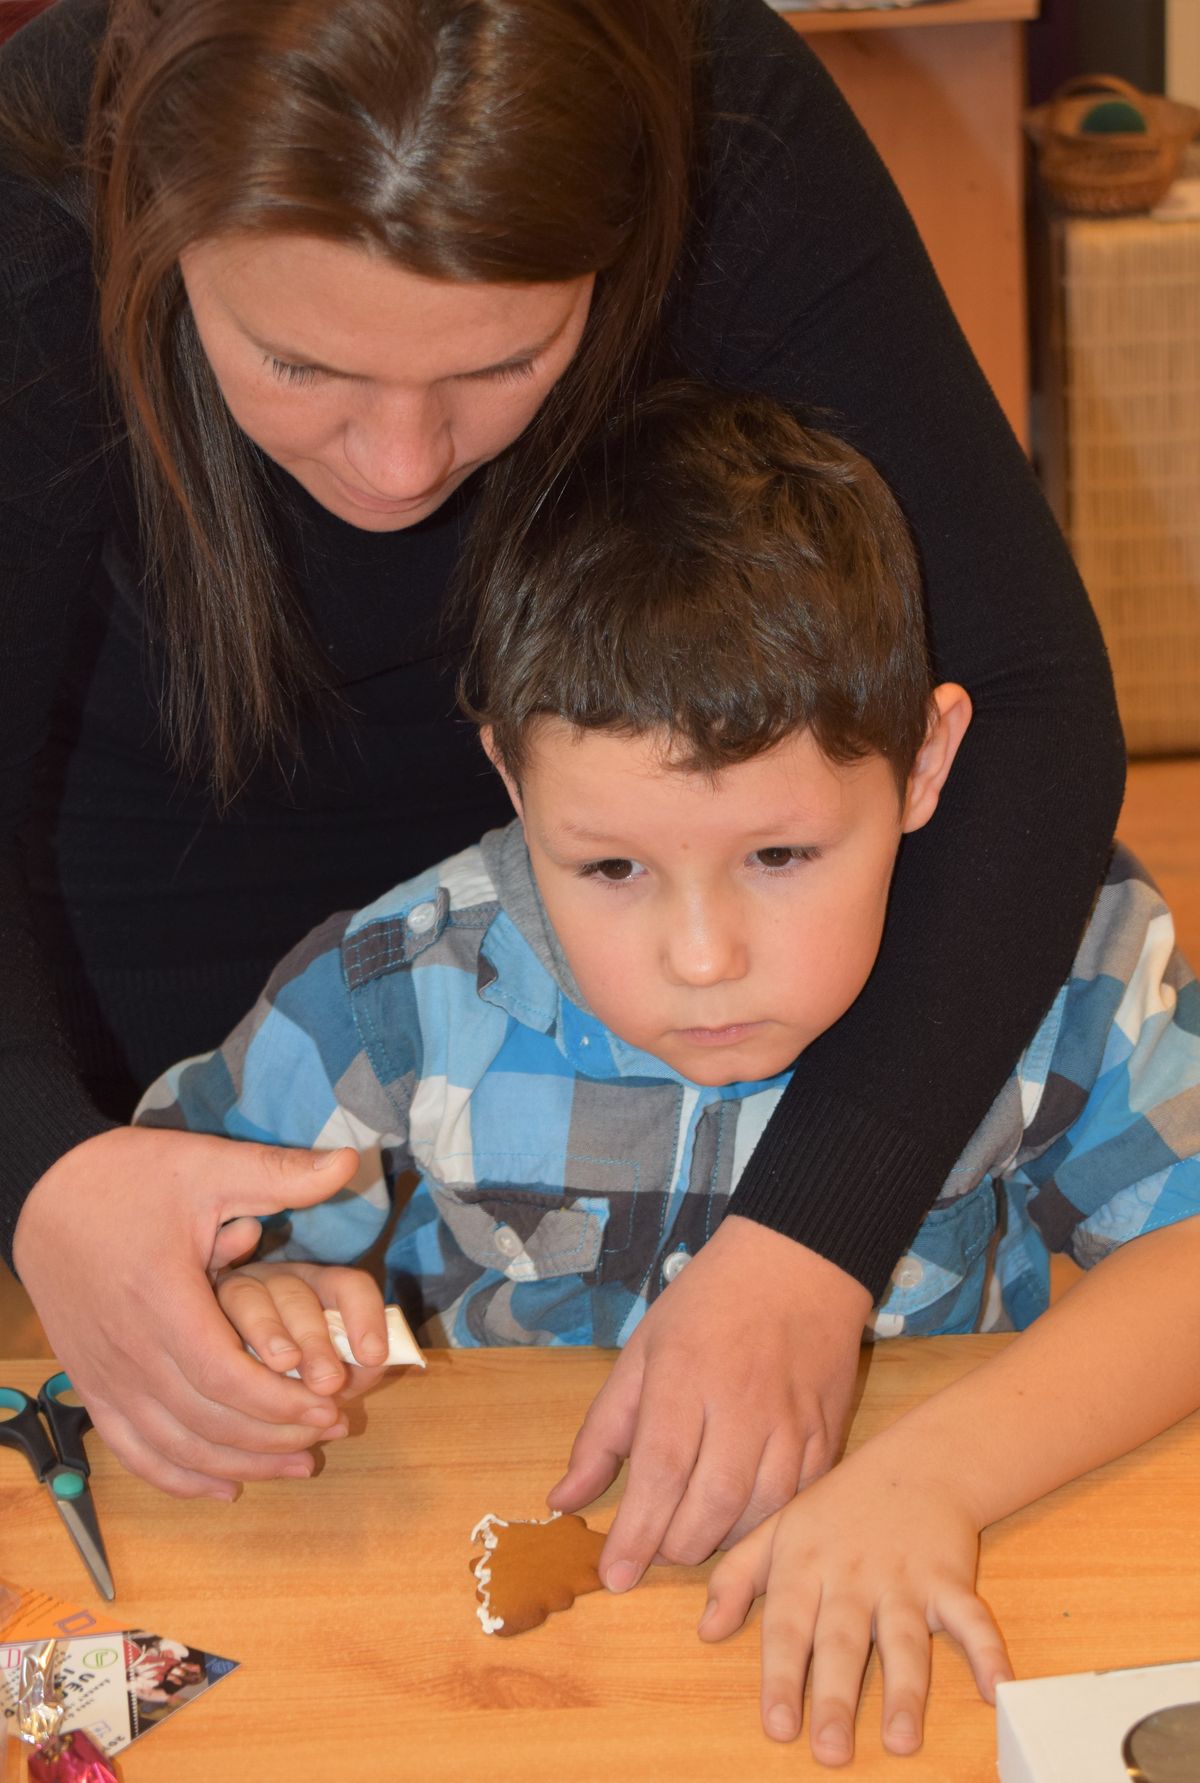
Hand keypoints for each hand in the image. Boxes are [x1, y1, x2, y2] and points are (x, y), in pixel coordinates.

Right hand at [12, 1126, 363, 1498]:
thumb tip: (349, 1161)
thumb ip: (278, 1174)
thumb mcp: (206, 1165)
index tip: (330, 1405)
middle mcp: (130, 1348)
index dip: (282, 1403)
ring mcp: (105, 1373)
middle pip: (208, 1420)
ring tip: (296, 1463)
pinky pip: (132, 1448)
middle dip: (276, 1435)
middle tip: (331, 1430)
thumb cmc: (129, 1178)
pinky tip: (222, 1487)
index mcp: (163, 1299)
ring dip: (239, 1463)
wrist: (44, 1193)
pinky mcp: (92, 1383)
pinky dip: (178, 1477)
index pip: (227, 1378)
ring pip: (175, 1445)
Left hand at [547, 1214, 871, 1588]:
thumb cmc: (707, 1306)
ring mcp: (792, 1421)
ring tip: (694, 1531)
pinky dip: (768, 1526)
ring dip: (721, 1541)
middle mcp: (742, 1402)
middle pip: (710, 1505)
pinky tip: (743, 1520)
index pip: (659, 1471)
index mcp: (684, 1374)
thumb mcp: (640, 1352)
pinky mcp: (828, 1432)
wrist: (798, 1263)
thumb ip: (601, 1432)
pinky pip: (799, 1501)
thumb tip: (563, 1501)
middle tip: (655, 1547)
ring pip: (759, 1513)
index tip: (614, 1578)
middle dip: (676, 1545)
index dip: (636, 1534)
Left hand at [699, 1442, 1012, 1765]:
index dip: (781, 1676)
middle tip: (831, 1752)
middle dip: (836, 1697)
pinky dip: (988, 1651)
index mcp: (805, 1566)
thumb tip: (705, 1631)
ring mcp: (905, 1578)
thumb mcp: (777, 1529)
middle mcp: (853, 1576)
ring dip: (905, 1690)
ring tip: (900, 1739)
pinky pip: (973, 1617)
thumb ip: (736, 1578)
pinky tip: (996, 1688)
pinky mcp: (950, 1579)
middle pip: (843, 1642)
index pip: (788, 1626)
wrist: (915, 1463)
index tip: (777, 1726)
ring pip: (904, 1638)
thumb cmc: (837, 1507)